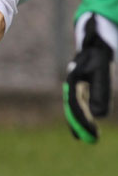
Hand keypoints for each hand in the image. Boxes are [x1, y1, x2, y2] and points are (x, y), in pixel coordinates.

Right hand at [63, 29, 112, 143]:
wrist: (96, 36)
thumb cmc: (99, 51)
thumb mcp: (103, 69)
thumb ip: (101, 90)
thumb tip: (99, 115)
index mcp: (74, 79)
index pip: (75, 105)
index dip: (82, 121)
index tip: (91, 134)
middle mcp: (72, 82)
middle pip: (72, 107)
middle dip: (78, 124)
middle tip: (87, 140)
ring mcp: (76, 82)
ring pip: (74, 105)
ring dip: (79, 121)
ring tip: (84, 136)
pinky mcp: (82, 83)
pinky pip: (79, 101)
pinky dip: (82, 113)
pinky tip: (88, 122)